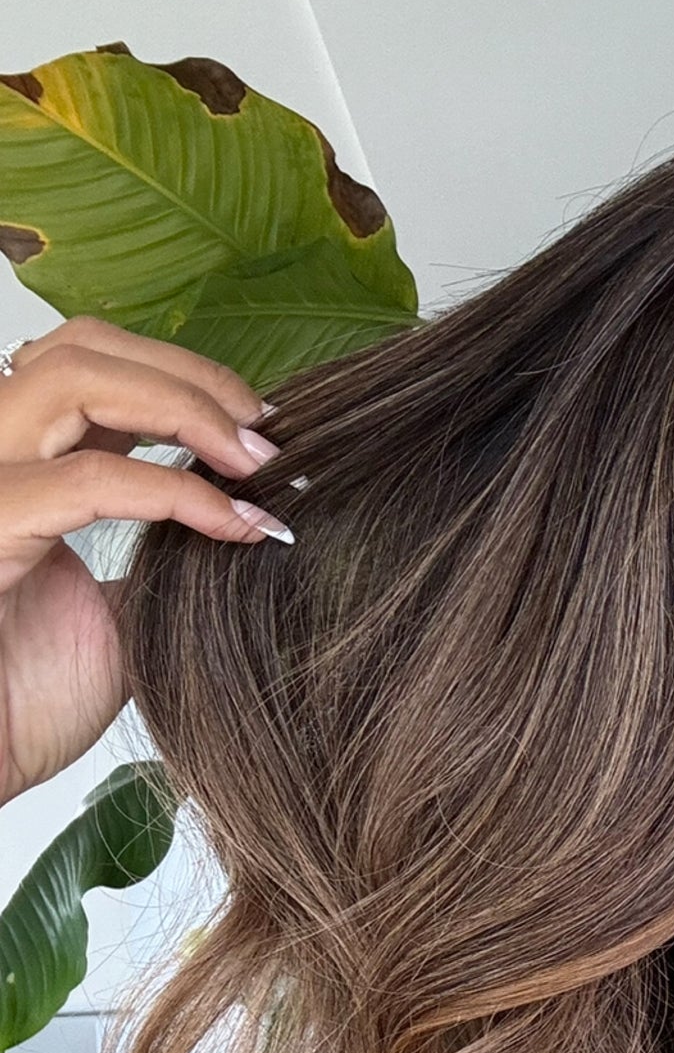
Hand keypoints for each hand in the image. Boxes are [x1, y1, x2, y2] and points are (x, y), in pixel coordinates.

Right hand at [0, 315, 292, 805]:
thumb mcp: (122, 617)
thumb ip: (164, 562)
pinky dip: (179, 491)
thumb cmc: (26, 705)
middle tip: (270, 432)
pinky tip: (240, 523)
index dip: (186, 384)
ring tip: (258, 459)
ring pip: (74, 376)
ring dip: (183, 405)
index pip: (95, 374)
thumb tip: (242, 531)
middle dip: (191, 375)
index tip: (268, 435)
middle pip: (83, 348)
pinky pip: (91, 479)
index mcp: (24, 469)